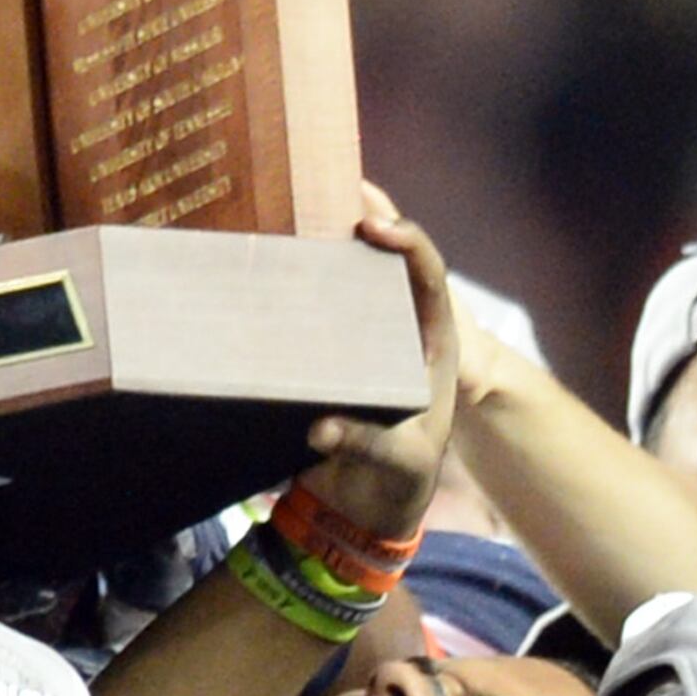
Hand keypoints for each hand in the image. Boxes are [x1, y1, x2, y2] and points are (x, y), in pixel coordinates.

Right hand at [293, 188, 457, 542]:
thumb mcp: (399, 465)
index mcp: (431, 346)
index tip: (372, 229)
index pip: (428, 276)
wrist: (370, 509)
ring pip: (351, 279)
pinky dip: (295, 281)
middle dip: (365, 219)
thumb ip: (368, 445)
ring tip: (295, 203)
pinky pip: (315, 308)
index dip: (408, 243)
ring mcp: (365, 340)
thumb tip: (321, 429)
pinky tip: (265, 257)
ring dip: (327, 242)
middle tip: (331, 185)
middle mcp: (397, 332)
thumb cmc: (400, 484)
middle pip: (387, 261)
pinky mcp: (330, 357)